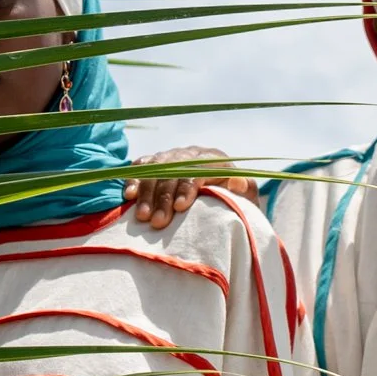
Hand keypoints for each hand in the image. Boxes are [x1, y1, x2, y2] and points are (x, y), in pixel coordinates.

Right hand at [122, 146, 257, 228]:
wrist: (220, 199)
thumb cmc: (234, 204)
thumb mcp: (247, 199)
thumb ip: (246, 191)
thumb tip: (237, 182)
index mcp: (214, 159)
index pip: (198, 169)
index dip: (187, 186)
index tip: (180, 207)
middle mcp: (191, 153)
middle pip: (173, 170)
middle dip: (164, 196)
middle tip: (158, 222)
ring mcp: (171, 156)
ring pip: (155, 168)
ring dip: (147, 192)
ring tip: (142, 217)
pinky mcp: (155, 163)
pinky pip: (141, 166)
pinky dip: (134, 179)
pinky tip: (129, 196)